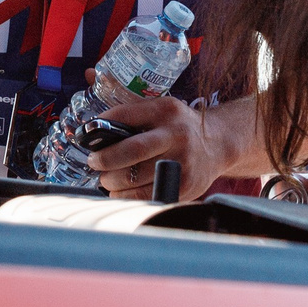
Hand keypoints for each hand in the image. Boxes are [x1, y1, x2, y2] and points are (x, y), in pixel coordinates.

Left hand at [87, 94, 221, 202]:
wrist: (219, 143)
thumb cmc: (180, 127)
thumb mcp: (162, 110)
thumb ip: (133, 115)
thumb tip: (95, 127)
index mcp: (166, 111)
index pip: (125, 116)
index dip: (101, 127)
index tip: (88, 137)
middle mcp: (176, 135)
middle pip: (132, 150)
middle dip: (105, 160)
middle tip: (94, 163)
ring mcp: (183, 162)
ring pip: (137, 178)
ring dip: (113, 182)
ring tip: (107, 180)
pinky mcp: (186, 186)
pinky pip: (148, 195)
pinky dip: (128, 196)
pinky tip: (122, 191)